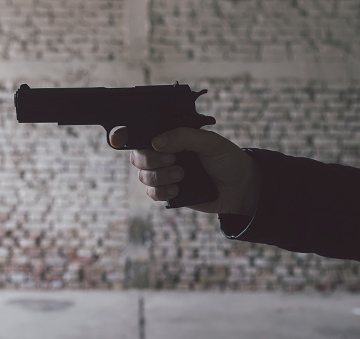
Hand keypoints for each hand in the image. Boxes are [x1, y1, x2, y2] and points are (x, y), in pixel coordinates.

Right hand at [110, 127, 259, 215]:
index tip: (119, 138)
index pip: (142, 133)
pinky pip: (151, 193)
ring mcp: (164, 173)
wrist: (240, 189)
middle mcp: (163, 153)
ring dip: (159, 176)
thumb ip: (184, 137)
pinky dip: (161, 191)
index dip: (124, 134)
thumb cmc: (227, 160)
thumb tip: (155, 142)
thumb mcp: (210, 142)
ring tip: (182, 175)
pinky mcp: (168, 192)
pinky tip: (178, 189)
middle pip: (136, 156)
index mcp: (171, 136)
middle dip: (151, 159)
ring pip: (142, 176)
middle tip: (174, 159)